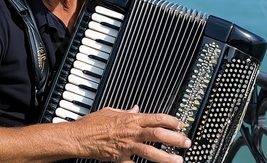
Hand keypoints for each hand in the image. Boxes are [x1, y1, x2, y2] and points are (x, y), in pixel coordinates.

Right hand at [70, 105, 190, 162]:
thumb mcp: (111, 111)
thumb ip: (126, 112)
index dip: (171, 121)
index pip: (156, 118)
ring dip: (167, 157)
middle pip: (158, 134)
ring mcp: (127, 147)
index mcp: (131, 119)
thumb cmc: (93, 124)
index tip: (180, 124)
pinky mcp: (121, 159)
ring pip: (151, 152)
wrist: (80, 137)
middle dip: (175, 138)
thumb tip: (135, 109)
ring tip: (178, 160)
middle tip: (186, 142)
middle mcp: (132, 132)